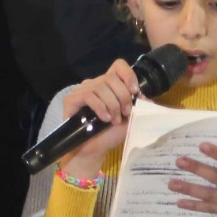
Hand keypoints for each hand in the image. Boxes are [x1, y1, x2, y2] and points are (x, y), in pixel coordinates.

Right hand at [58, 59, 141, 179]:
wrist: (94, 150)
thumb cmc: (110, 134)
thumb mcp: (130, 119)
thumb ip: (138, 106)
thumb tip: (144, 96)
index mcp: (110, 85)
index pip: (118, 66)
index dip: (128, 75)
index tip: (135, 92)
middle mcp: (95, 84)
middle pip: (111, 77)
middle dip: (123, 96)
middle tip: (126, 113)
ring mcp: (82, 90)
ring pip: (100, 86)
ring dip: (112, 105)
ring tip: (114, 120)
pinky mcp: (71, 99)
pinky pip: (88, 95)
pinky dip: (100, 107)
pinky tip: (104, 119)